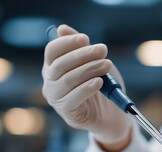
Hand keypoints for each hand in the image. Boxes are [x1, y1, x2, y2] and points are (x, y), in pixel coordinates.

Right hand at [42, 24, 131, 147]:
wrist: (111, 113)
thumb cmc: (101, 84)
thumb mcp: (94, 62)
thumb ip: (80, 47)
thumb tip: (62, 28)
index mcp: (53, 66)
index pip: (52, 51)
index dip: (67, 43)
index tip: (86, 38)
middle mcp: (50, 81)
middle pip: (60, 64)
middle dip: (83, 55)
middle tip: (103, 50)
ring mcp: (56, 98)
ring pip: (68, 80)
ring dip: (89, 69)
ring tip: (107, 65)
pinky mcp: (66, 112)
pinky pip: (73, 98)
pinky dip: (87, 88)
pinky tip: (99, 82)